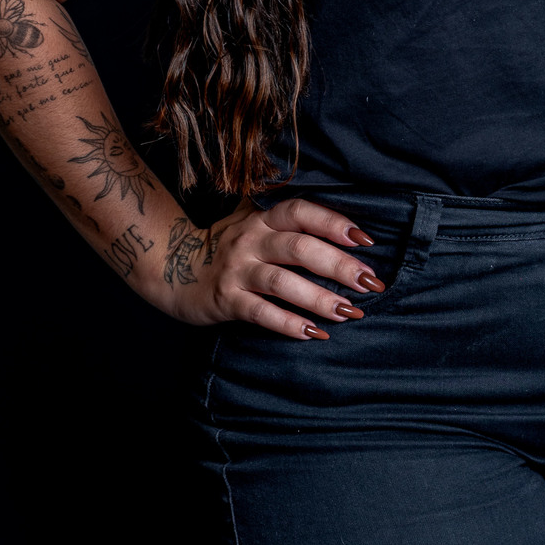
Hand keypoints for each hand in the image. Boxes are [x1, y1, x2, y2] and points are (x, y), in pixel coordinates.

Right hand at [145, 197, 383, 338]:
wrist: (174, 268)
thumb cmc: (230, 246)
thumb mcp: (253, 222)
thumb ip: (287, 219)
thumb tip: (346, 224)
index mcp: (262, 218)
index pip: (301, 212)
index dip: (333, 223)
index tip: (367, 240)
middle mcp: (250, 239)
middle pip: (299, 247)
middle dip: (339, 265)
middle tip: (371, 283)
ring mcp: (237, 269)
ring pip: (282, 281)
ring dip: (319, 297)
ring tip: (349, 312)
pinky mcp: (226, 299)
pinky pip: (260, 312)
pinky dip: (288, 323)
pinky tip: (314, 333)